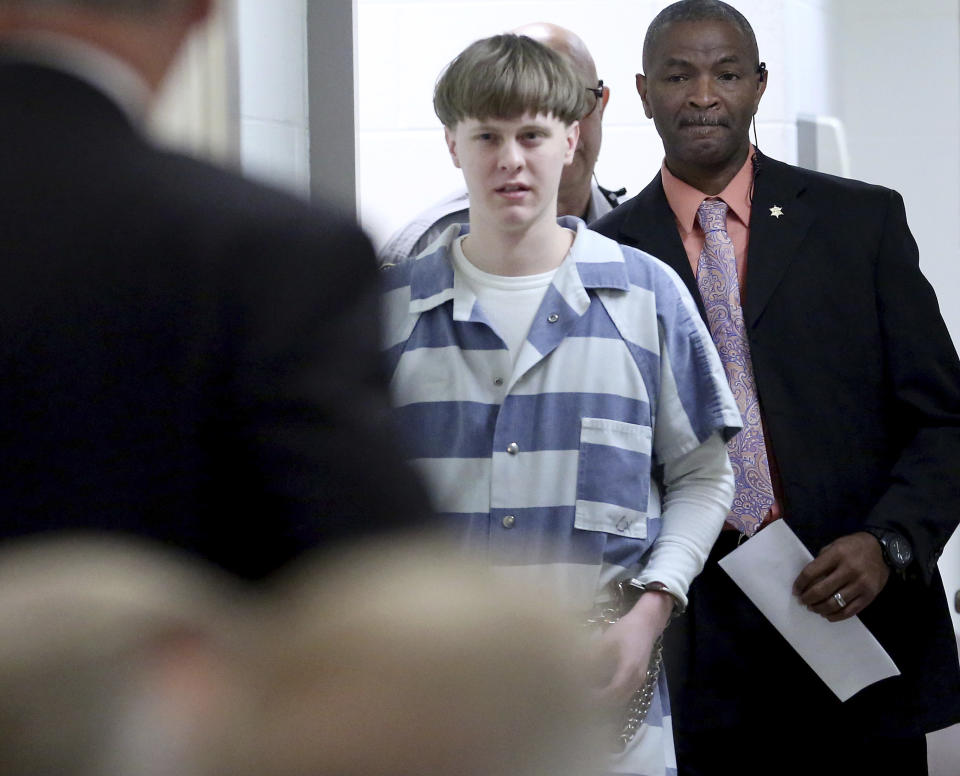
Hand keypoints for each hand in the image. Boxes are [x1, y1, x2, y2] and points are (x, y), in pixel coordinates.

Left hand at [589, 590, 672, 707]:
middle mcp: (636, 678)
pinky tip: (601, 688)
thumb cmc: (626, 629)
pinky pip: (626, 692)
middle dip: (601, 702)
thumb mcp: (607, 640)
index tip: (583, 696)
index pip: (613, 692)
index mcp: (628, 669)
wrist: (647, 623)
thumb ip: (593, 656)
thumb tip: (578, 668)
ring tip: (590, 695)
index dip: (598, 697)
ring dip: (608, 700)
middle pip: (618, 699)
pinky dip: (614, 694)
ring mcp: (640, 679)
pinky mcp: (639, 677)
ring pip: (623, 697)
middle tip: (583, 698)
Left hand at [792, 532, 888, 620]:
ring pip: (834, 604)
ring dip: (819, 609)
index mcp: (837, 555)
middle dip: (808, 598)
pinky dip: (835, 616)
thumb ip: (822, 561)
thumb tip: (807, 581)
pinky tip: (827, 615)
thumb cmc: (854, 547)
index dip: (800, 584)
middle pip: (821, 590)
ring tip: (813, 608)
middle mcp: (849, 570)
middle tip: (803, 601)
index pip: (811, 572)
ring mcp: (861, 585)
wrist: (883, 550)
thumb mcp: (835, 546)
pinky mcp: (869, 596)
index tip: (796, 590)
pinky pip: (849, 611)